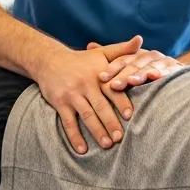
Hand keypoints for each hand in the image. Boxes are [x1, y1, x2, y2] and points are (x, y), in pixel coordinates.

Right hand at [34, 36, 141, 154]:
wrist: (49, 60)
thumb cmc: (82, 60)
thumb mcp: (102, 53)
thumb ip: (122, 49)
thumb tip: (140, 39)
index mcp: (99, 75)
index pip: (112, 90)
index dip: (121, 102)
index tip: (130, 115)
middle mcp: (86, 85)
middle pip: (100, 106)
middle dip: (111, 123)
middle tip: (120, 138)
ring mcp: (72, 95)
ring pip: (86, 116)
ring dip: (96, 132)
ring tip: (107, 145)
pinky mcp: (60, 103)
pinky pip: (68, 122)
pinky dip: (75, 137)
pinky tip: (82, 150)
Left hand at [92, 41, 183, 90]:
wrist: (180, 77)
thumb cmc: (149, 70)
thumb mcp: (130, 63)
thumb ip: (111, 56)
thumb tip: (89, 44)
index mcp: (137, 54)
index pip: (122, 60)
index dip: (112, 69)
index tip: (101, 78)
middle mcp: (149, 56)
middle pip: (133, 66)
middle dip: (123, 75)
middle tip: (113, 85)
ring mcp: (162, 62)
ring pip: (147, 69)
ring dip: (139, 75)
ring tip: (130, 82)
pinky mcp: (174, 69)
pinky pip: (165, 72)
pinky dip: (159, 74)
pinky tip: (154, 77)